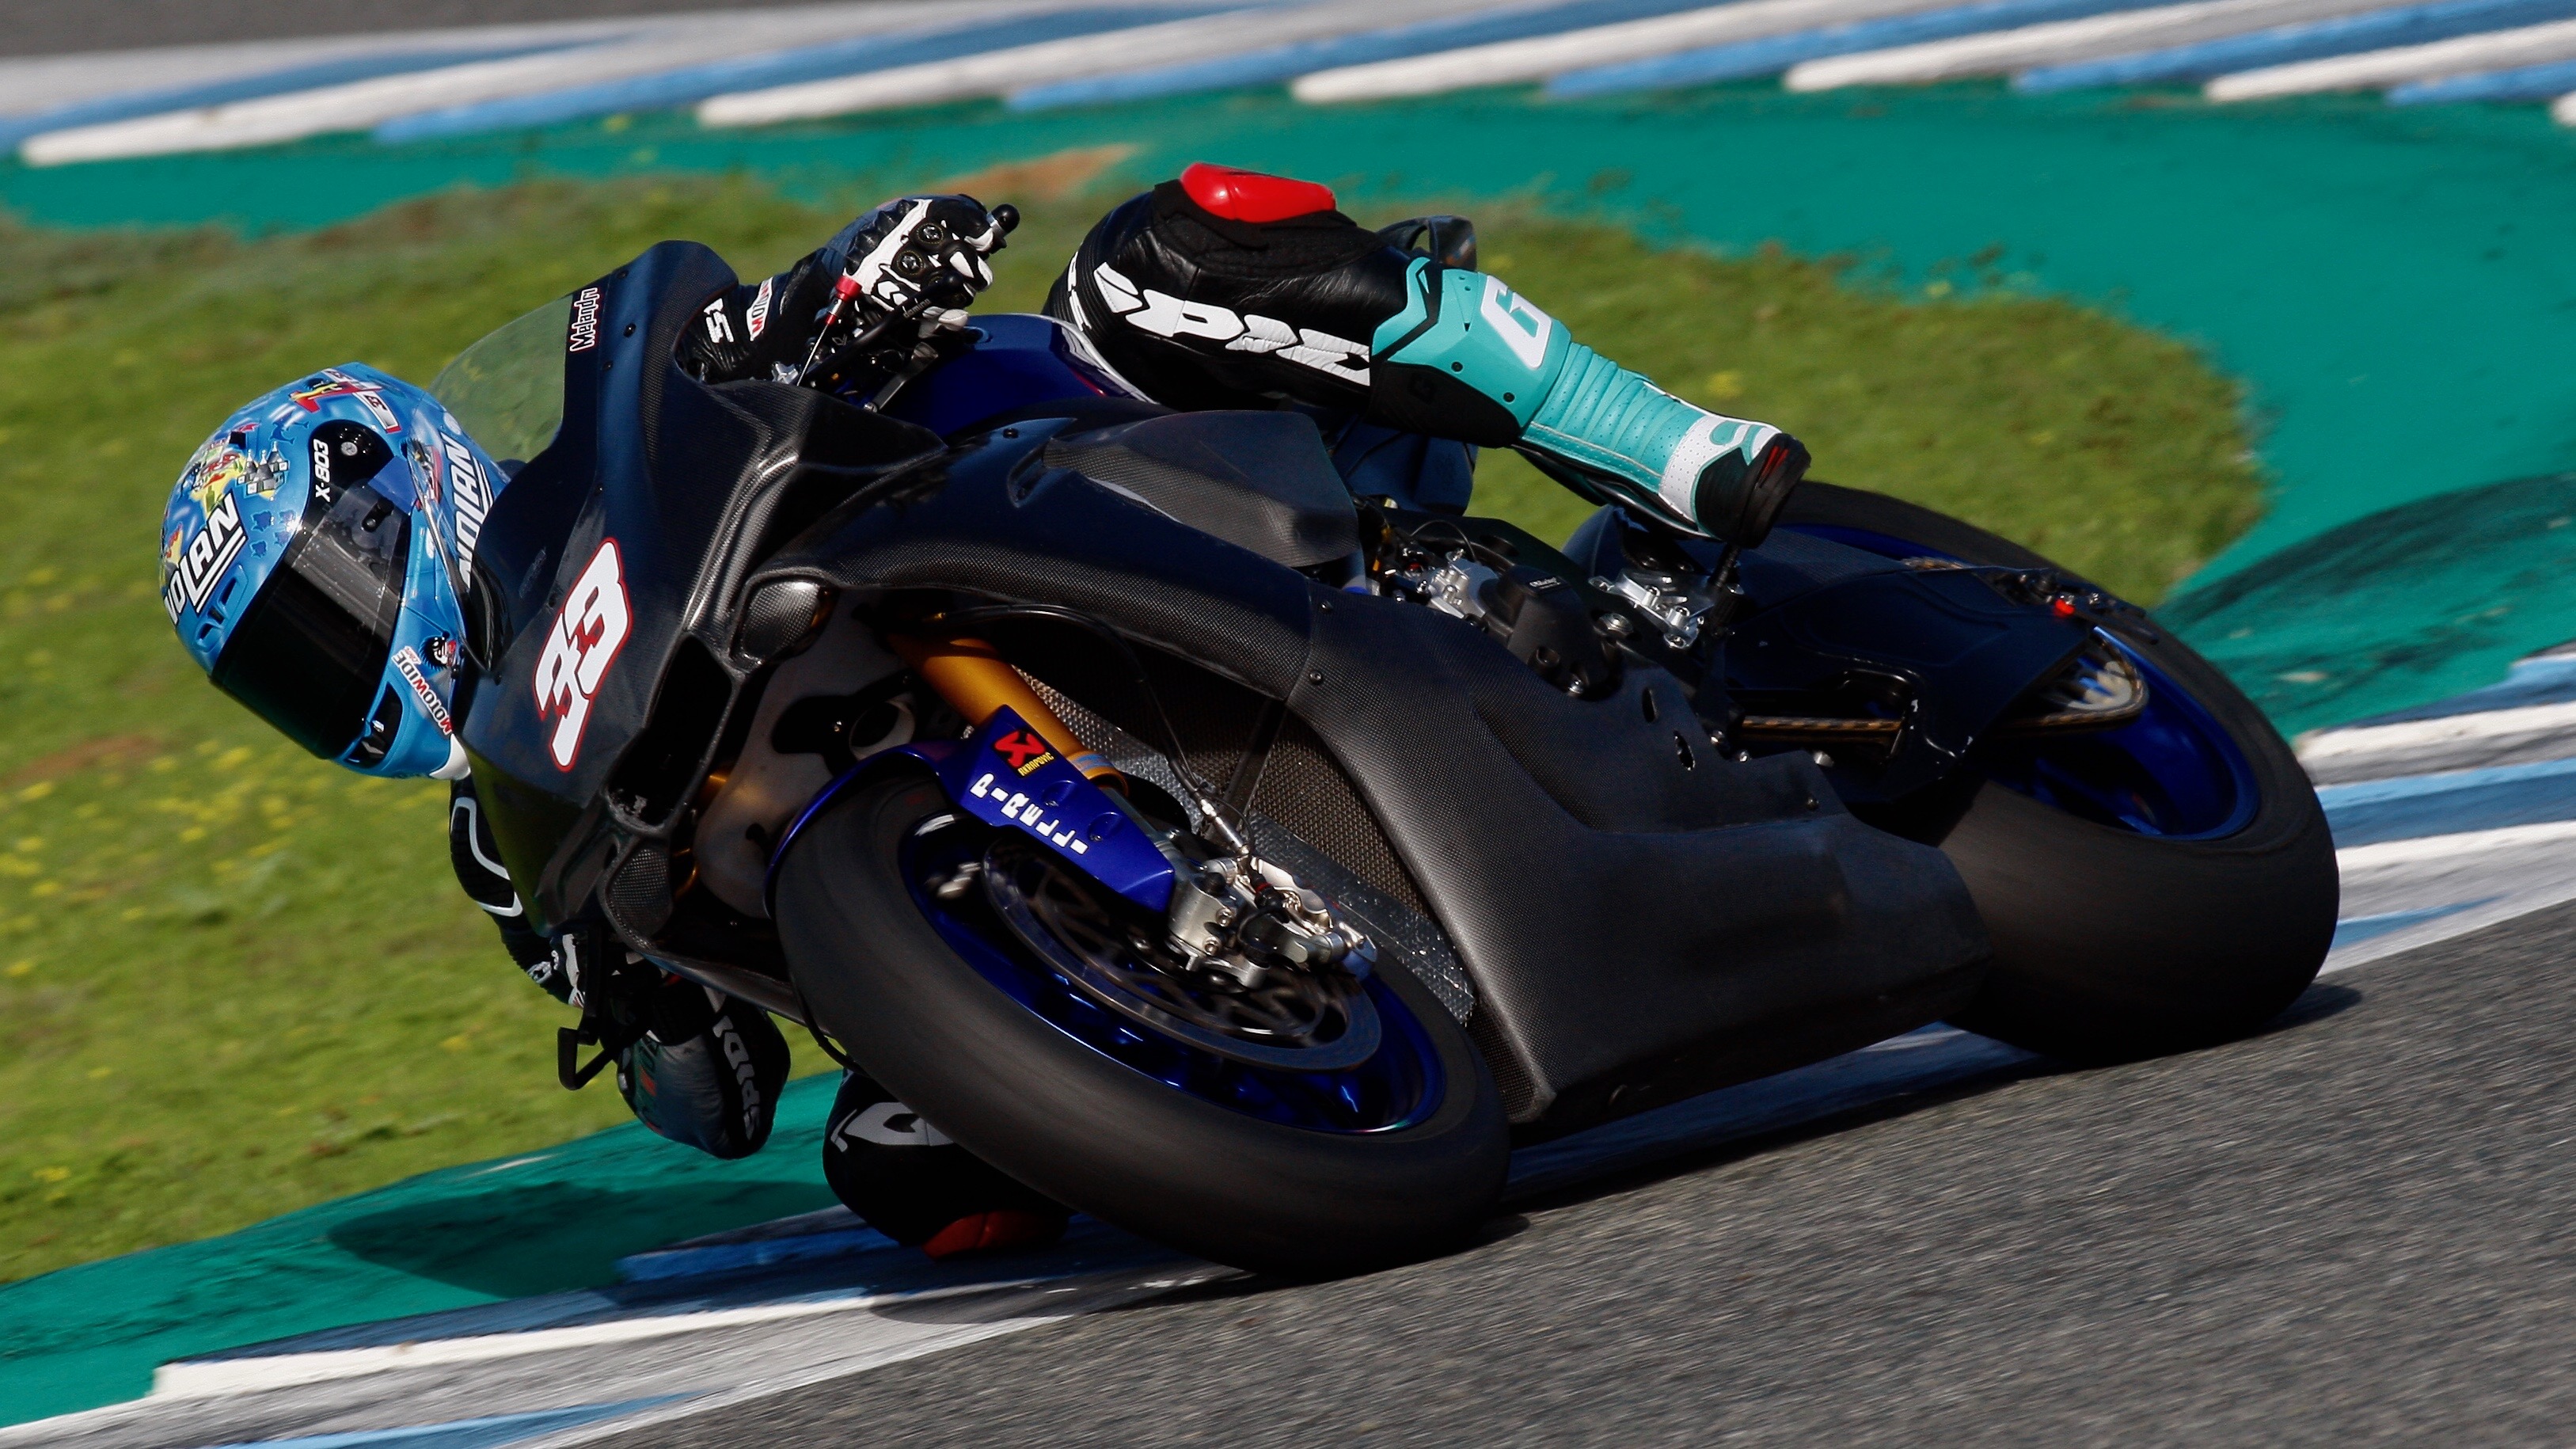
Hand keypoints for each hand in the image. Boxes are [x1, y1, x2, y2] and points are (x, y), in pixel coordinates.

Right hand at [834, 194, 1018, 321]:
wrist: (837, 265)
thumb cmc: (888, 241)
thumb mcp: (916, 223)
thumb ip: (957, 224)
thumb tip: (999, 230)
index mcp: (909, 211)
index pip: (950, 212)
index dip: (975, 227)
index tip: (988, 242)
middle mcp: (897, 231)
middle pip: (951, 249)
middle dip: (972, 266)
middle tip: (980, 278)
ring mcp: (885, 260)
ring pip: (939, 282)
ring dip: (960, 293)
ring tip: (963, 295)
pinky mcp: (877, 288)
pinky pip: (918, 306)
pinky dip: (942, 315)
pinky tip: (956, 316)